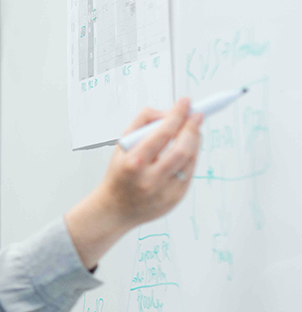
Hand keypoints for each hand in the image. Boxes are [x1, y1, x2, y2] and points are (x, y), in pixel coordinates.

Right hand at [64, 98, 203, 269]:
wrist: (114, 209)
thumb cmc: (119, 173)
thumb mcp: (121, 146)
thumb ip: (142, 124)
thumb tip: (168, 112)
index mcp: (134, 163)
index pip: (162, 134)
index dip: (177, 115)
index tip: (185, 103)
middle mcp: (150, 179)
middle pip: (182, 149)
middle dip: (192, 128)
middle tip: (197, 115)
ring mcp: (165, 191)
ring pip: (190, 160)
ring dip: (195, 141)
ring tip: (192, 130)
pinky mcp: (175, 198)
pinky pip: (189, 172)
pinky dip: (191, 157)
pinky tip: (187, 149)